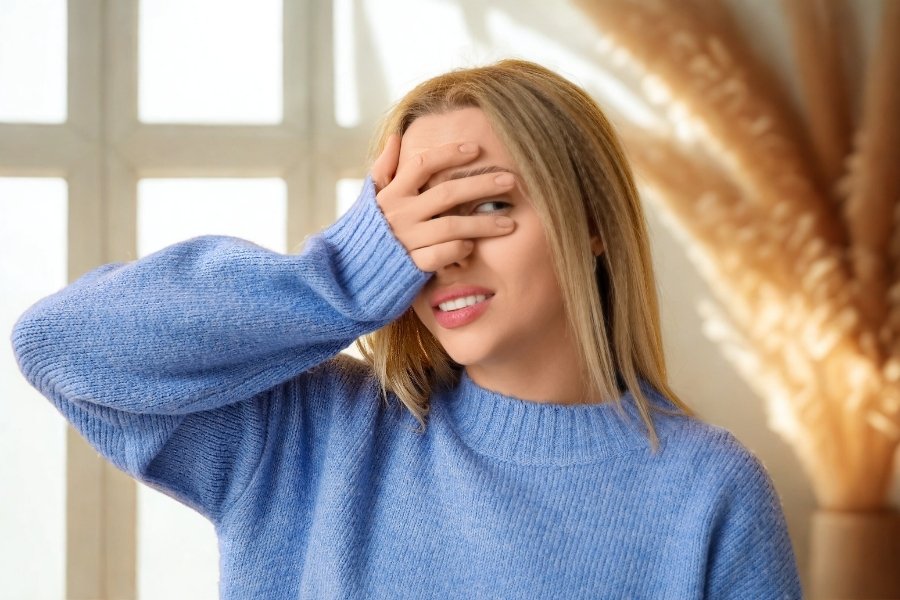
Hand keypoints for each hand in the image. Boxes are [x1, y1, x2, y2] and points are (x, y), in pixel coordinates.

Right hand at [370, 134, 516, 272]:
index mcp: (392, 193)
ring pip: (452, 225)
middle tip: (510, 180)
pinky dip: (460, 249)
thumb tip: (397, 136)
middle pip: (447, 193)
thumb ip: (384, 168)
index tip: (477, 149)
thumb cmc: (367, 230)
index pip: (423, 164)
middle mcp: (400, 214)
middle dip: (481, 184)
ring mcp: (407, 240)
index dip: (450, 153)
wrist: (350, 273)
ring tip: (510, 222)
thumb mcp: (371, 198)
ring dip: (484, 223)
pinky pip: (443, 255)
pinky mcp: (412, 266)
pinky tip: (475, 246)